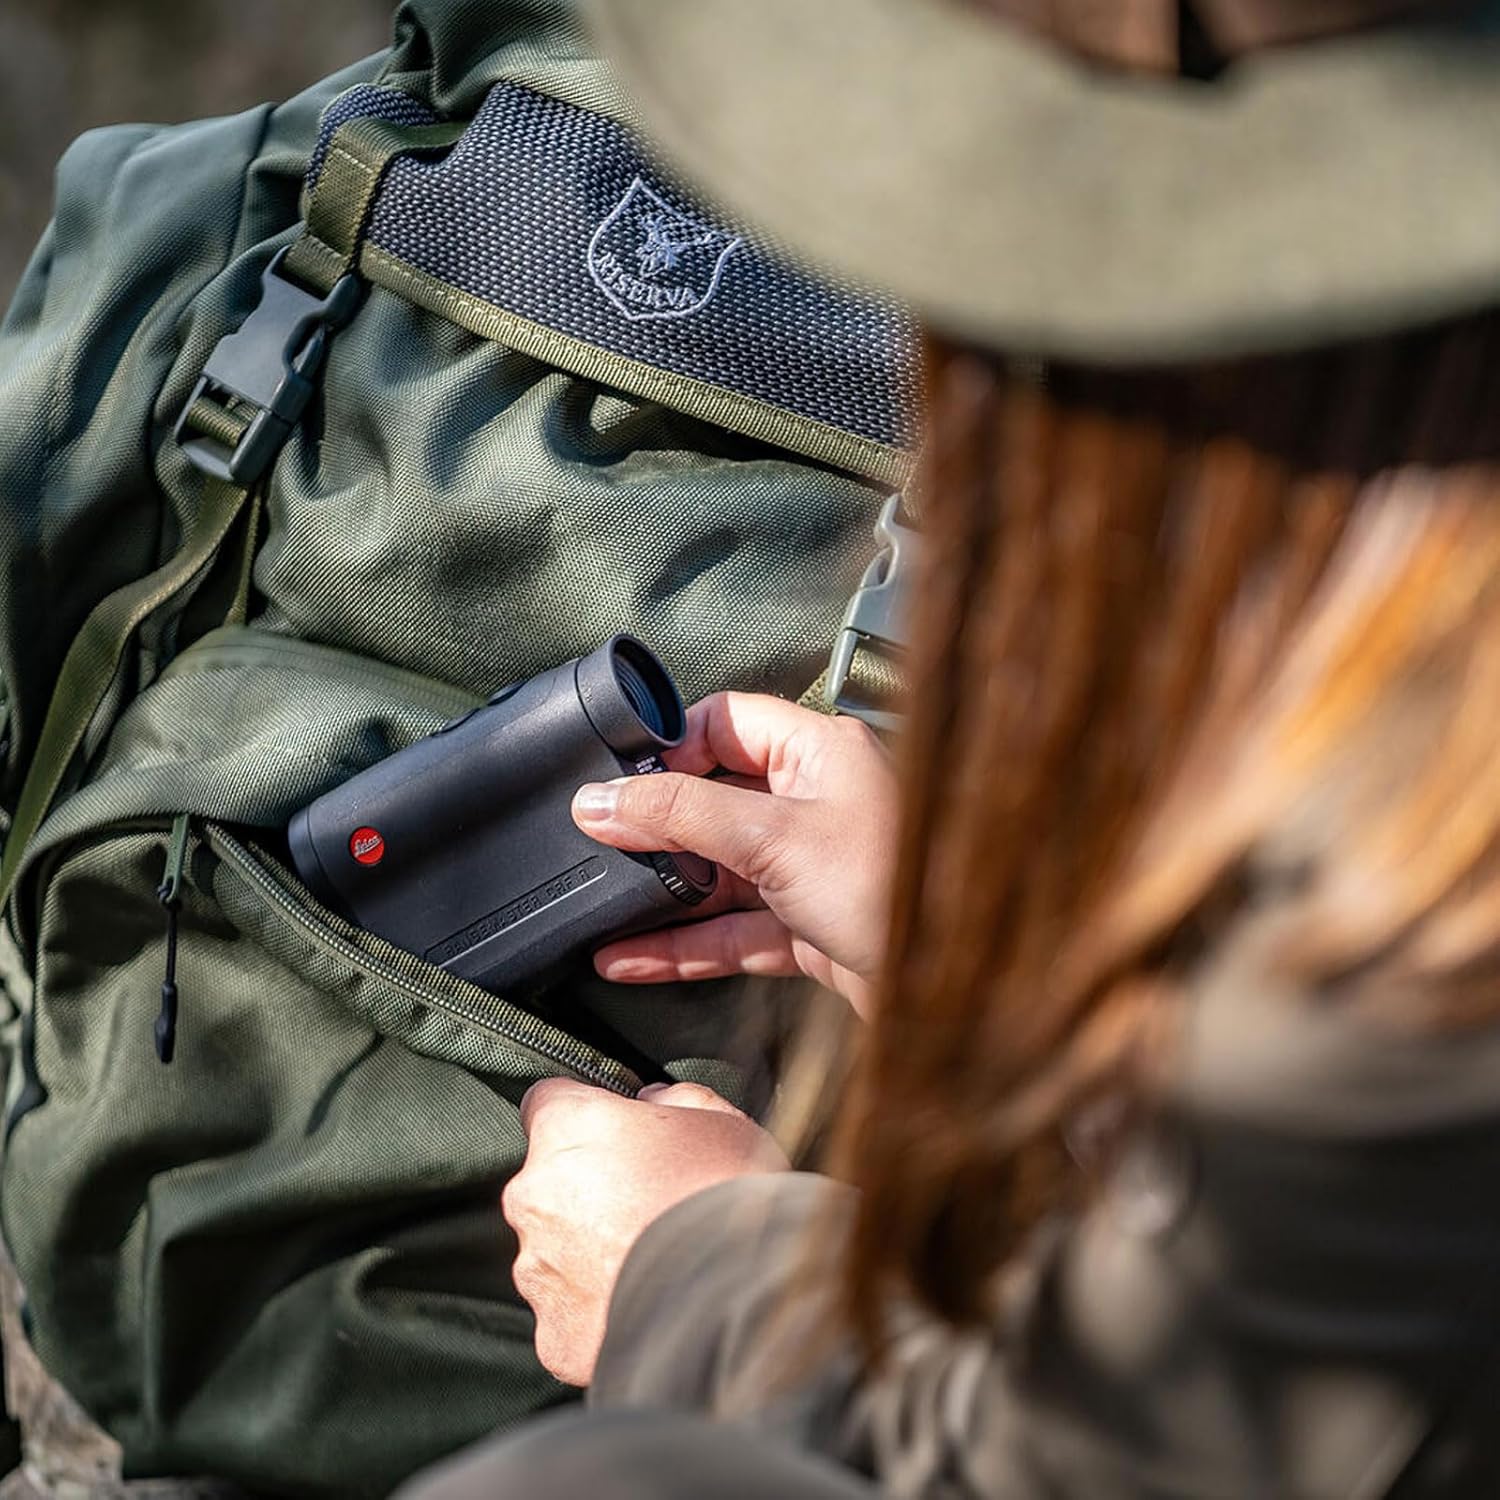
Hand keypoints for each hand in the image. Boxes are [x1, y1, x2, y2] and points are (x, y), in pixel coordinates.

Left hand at [503, 1079, 788, 1386]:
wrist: (742, 1299)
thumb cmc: (732, 1193)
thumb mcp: (721, 1119)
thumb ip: (675, 1098)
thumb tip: (652, 1099)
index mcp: (566, 1129)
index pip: (546, 1103)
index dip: (582, 1118)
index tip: (614, 1136)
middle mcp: (533, 1196)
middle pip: (546, 1186)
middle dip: (585, 1194)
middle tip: (648, 1209)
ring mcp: (538, 1272)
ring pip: (554, 1255)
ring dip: (590, 1257)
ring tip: (654, 1267)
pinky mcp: (555, 1335)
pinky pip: (570, 1319)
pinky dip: (598, 1317)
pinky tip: (648, 1312)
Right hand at [572, 694, 897, 1015]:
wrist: (957, 992)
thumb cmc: (891, 889)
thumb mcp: (772, 838)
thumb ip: (682, 815)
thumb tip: (600, 800)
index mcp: (819, 751)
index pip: (726, 722)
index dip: (671, 746)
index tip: (621, 783)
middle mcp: (816, 801)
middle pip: (715, 798)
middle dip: (655, 826)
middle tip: (596, 844)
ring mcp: (811, 867)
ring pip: (720, 870)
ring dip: (661, 892)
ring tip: (597, 906)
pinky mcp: (807, 927)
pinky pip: (732, 927)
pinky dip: (683, 943)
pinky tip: (630, 957)